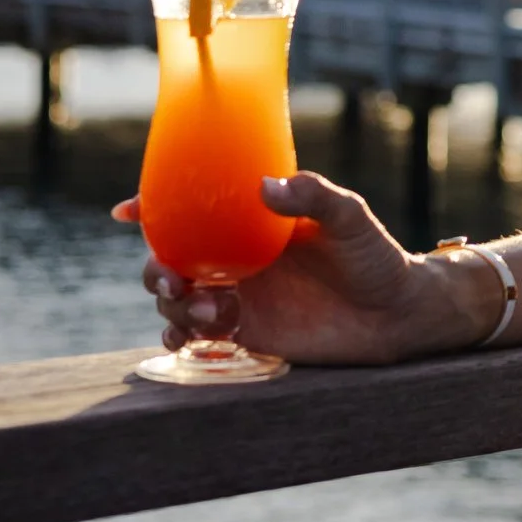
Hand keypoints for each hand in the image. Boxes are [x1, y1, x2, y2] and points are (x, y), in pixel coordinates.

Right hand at [113, 172, 488, 363]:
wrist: (395, 314)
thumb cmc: (376, 257)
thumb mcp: (351, 218)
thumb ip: (313, 197)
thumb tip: (267, 186)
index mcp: (254, 222)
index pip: (194, 207)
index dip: (153, 205)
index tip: (127, 210)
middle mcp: (237, 256)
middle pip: (171, 256)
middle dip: (157, 267)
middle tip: (175, 278)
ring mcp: (237, 295)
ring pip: (176, 297)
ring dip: (174, 303)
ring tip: (211, 309)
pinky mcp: (243, 332)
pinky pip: (193, 334)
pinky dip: (181, 334)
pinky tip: (196, 334)